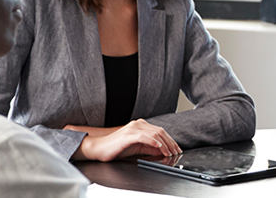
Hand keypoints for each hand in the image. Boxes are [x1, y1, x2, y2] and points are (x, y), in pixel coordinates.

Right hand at [66, 119, 181, 161]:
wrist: (99, 149)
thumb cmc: (116, 148)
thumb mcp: (137, 148)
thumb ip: (150, 148)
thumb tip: (163, 150)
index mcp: (141, 126)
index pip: (160, 132)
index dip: (171, 141)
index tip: (177, 149)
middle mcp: (138, 124)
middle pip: (160, 132)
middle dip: (170, 143)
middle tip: (176, 152)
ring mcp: (133, 128)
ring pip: (155, 134)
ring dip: (165, 144)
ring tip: (169, 152)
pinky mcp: (128, 135)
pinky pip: (144, 137)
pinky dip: (154, 142)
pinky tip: (159, 147)